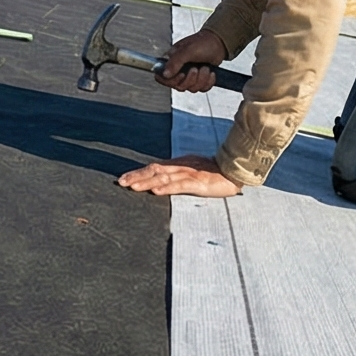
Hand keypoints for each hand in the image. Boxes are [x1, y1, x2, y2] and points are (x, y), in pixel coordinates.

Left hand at [118, 154, 241, 198]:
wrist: (235, 171)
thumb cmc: (215, 173)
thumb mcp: (193, 171)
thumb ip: (179, 175)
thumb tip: (161, 182)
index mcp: (179, 164)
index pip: (154, 167)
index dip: (138, 172)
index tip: (124, 178)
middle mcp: (181, 166)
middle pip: (155, 170)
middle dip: (137, 176)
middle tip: (121, 182)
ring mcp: (190, 173)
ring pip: (164, 177)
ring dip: (147, 182)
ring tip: (133, 187)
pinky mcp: (199, 182)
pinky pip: (180, 185)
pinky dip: (167, 188)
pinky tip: (157, 191)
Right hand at [156, 29, 229, 92]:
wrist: (220, 43)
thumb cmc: (203, 43)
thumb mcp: (188, 50)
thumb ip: (175, 62)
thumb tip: (165, 74)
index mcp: (171, 60)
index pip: (161, 77)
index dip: (170, 80)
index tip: (182, 74)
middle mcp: (178, 69)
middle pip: (178, 86)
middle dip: (190, 79)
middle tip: (196, 68)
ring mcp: (189, 75)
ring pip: (191, 88)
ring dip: (201, 79)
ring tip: (205, 68)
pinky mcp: (199, 79)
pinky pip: (201, 89)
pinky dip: (208, 82)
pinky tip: (211, 72)